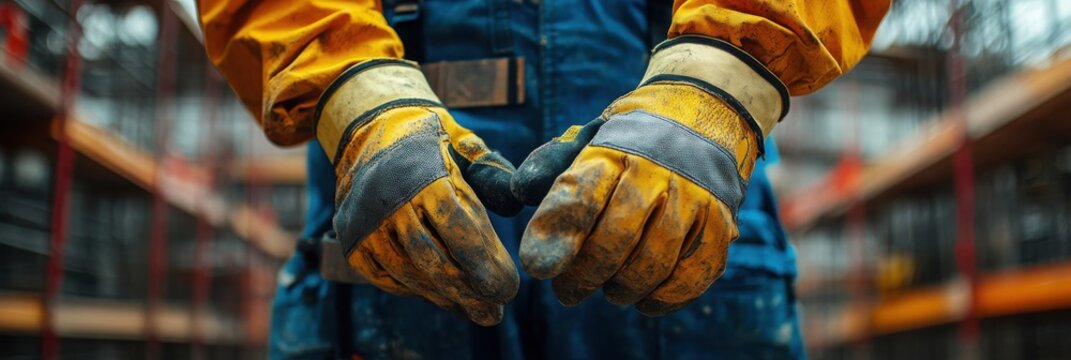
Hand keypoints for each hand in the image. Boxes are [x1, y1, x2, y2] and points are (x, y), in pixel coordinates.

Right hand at [317, 59, 521, 324]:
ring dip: (444, 297)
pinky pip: (385, 276)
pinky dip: (413, 290)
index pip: (460, 230)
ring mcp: (367, 225)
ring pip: (409, 274)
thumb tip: (518, 201)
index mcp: (426, 178)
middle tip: (494, 313)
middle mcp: (392, 203)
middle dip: (468, 293)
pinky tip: (438, 295)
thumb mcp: (465, 145)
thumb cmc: (432, 141)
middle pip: (434, 261)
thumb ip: (492, 173)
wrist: (371, 128)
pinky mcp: (352, 240)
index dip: (485, 264)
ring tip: (473, 310)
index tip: (509, 289)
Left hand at [512, 36, 786, 314]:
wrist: (702, 113)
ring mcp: (694, 197)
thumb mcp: (585, 141)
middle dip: (584, 275)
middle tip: (567, 290)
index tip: (539, 268)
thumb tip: (514, 194)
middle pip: (615, 239)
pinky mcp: (721, 222)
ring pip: (653, 261)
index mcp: (612, 150)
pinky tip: (644, 300)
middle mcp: (656, 172)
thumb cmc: (628, 142)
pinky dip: (666, 296)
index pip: (581, 196)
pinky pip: (694, 272)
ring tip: (608, 290)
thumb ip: (547, 169)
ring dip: (622, 287)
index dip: (557, 236)